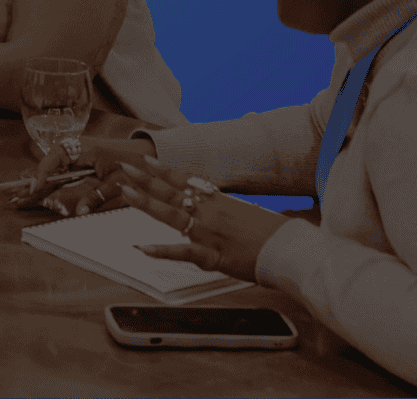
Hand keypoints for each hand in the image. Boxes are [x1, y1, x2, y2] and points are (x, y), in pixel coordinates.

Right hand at [12, 137, 153, 211]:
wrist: (147, 158)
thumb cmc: (133, 166)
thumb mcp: (117, 182)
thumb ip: (97, 196)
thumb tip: (79, 213)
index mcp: (83, 150)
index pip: (54, 158)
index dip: (42, 174)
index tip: (35, 189)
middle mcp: (76, 152)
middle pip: (48, 165)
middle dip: (33, 182)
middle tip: (17, 197)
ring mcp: (76, 160)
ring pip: (52, 172)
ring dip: (38, 186)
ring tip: (19, 199)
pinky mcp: (79, 168)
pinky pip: (60, 177)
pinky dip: (48, 187)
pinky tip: (36, 196)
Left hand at [108, 153, 289, 282]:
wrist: (292, 250)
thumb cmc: (275, 235)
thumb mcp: (249, 215)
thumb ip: (229, 210)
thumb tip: (219, 205)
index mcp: (221, 202)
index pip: (188, 182)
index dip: (165, 170)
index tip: (147, 160)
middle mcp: (212, 213)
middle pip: (174, 193)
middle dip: (147, 180)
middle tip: (124, 167)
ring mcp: (211, 233)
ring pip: (173, 216)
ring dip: (147, 203)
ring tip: (126, 192)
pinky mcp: (214, 256)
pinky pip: (184, 253)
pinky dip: (162, 251)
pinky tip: (142, 248)